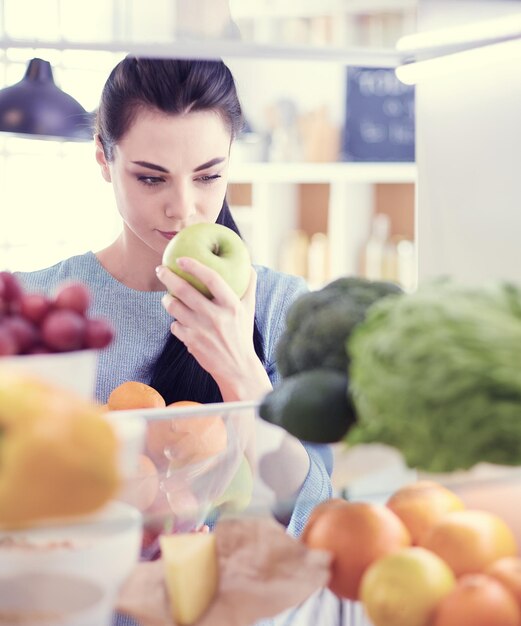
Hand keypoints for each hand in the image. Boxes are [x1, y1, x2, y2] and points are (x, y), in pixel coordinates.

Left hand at [156, 259, 270, 400]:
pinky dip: (175, 322)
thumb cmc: (242, 334)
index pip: (211, 278)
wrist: (236, 367)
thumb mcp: (249, 310)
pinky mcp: (191, 342)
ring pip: (173, 307)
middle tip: (161, 269)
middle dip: (167, 276)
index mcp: (231, 305)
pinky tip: (181, 321)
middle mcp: (215, 316)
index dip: (194, 266)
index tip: (181, 259)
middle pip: (184, 290)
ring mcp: (201, 330)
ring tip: (168, 296)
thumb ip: (248, 286)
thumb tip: (248, 265)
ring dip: (167, 299)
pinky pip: (174, 326)